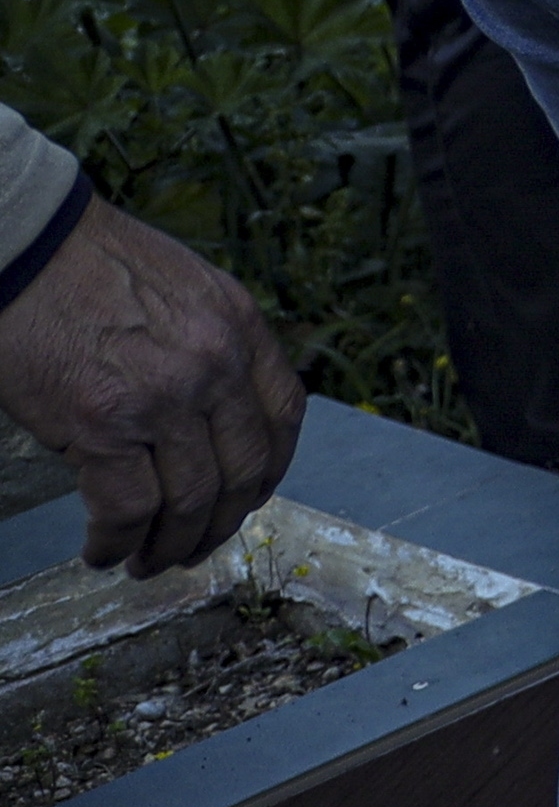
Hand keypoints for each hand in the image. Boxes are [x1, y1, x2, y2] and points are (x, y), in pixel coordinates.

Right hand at [0, 196, 303, 573]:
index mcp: (240, 327)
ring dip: (170, 545)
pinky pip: (127, 508)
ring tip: (147, 562)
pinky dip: (118, 542)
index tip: (249, 498)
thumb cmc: (86, 264)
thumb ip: (210, 344)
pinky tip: (103, 551)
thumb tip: (214, 411)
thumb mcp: (183, 290)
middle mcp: (214, 365)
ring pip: (191, 500)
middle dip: (222, 523)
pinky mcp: (101, 425)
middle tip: (194, 547)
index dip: (270, 471)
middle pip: (244, 471)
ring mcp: (163, 398)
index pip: (284, 417)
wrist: (23, 243)